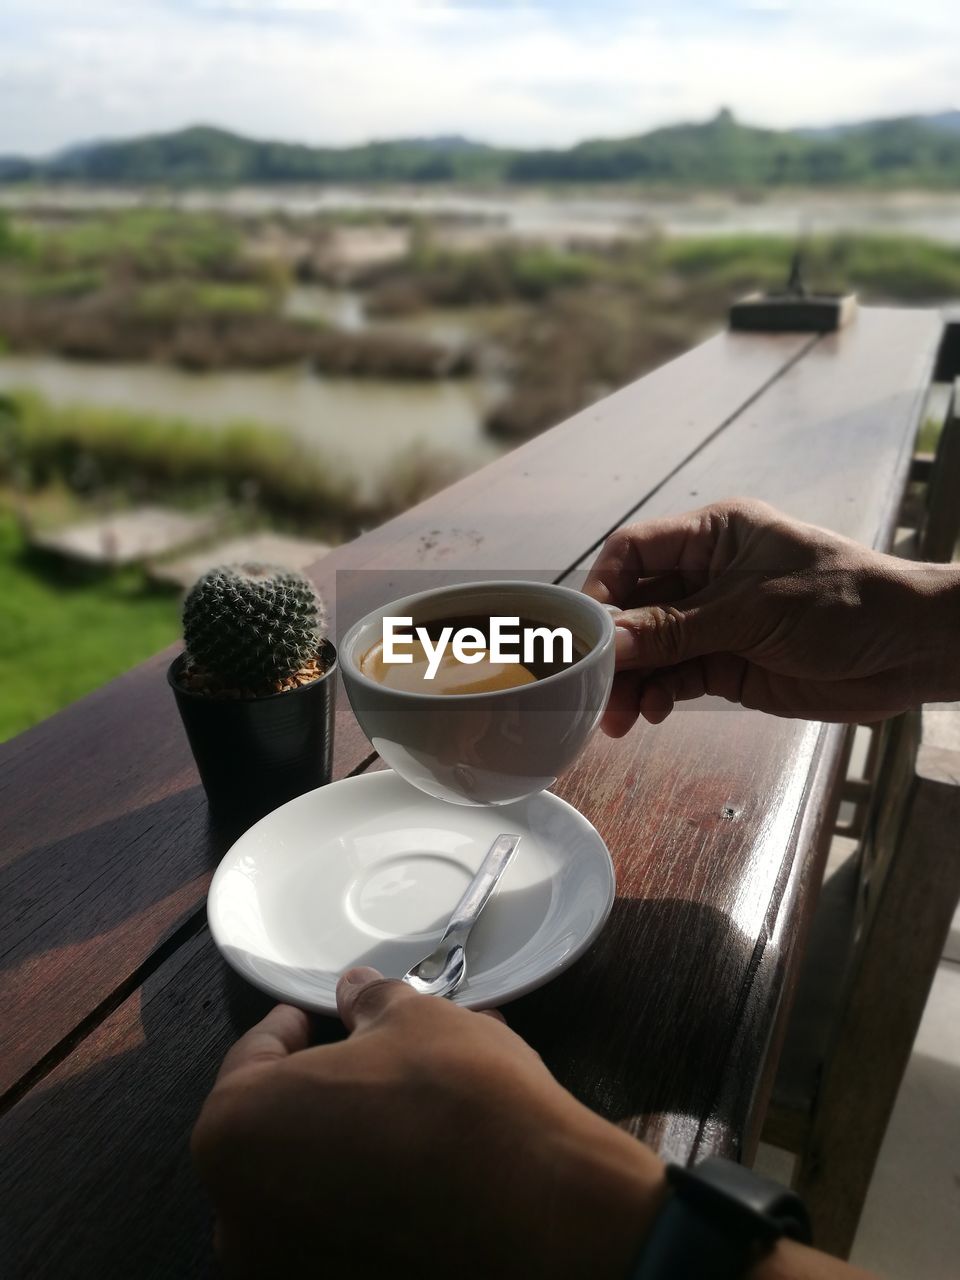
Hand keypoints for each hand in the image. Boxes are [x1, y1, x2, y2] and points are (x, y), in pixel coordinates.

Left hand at [192, 969, 664, 1278]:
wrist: (539, 1213)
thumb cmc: (460, 1100)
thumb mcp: (415, 1021)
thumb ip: (369, 1003)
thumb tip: (355, 991)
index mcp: (237, 1131)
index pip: (250, 1061)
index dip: (288, 1030)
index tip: (312, 1018)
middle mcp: (240, 1215)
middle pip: (272, 1132)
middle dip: (318, 1093)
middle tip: (366, 1065)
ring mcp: (284, 1270)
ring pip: (306, 1188)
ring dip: (344, 1145)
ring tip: (401, 1112)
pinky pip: (340, 1235)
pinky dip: (367, 1200)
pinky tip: (416, 1169)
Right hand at [584, 498, 959, 735]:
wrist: (910, 651)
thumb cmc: (843, 604)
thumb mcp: (752, 611)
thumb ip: (676, 628)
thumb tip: (609, 642)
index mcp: (714, 534)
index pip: (635, 552)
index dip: (604, 588)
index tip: (583, 633)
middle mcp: (708, 574)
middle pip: (637, 606)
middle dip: (614, 648)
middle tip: (591, 687)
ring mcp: (717, 622)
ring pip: (652, 649)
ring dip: (631, 681)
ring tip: (618, 717)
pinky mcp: (728, 663)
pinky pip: (677, 677)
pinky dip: (658, 696)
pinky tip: (651, 714)